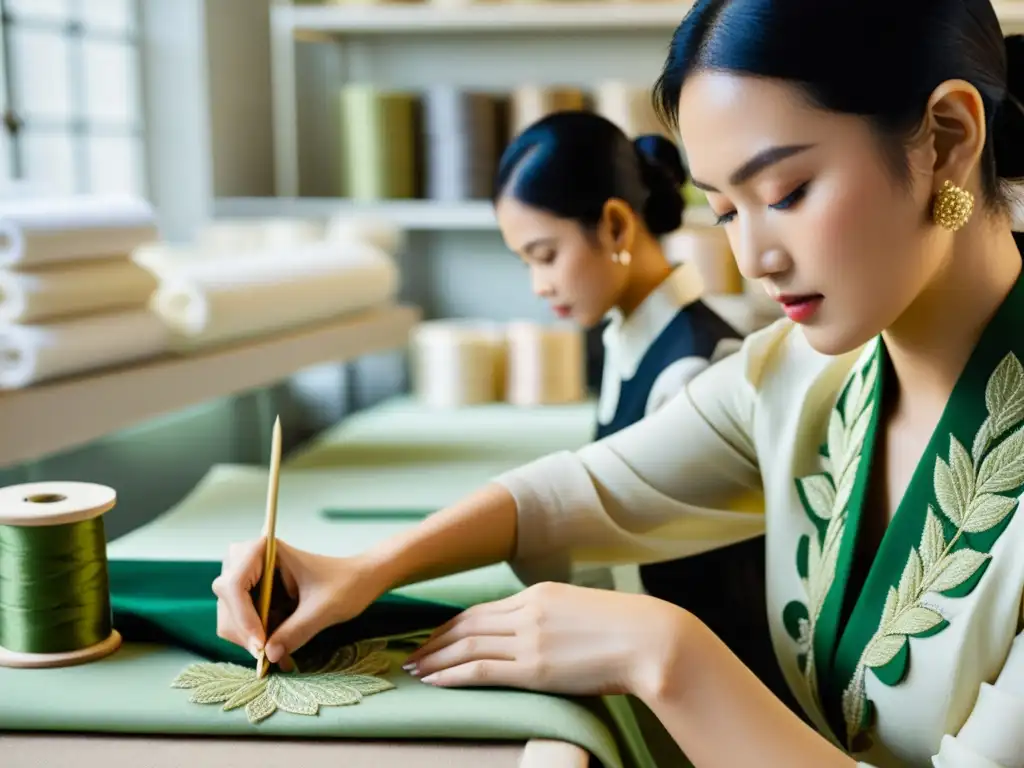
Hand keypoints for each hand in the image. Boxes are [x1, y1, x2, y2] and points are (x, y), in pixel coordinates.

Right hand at [212, 538, 381, 667]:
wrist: (362, 580)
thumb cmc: (347, 583)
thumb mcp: (324, 609)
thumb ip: (296, 631)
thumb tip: (268, 655)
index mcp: (264, 550)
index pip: (235, 584)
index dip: (243, 616)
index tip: (260, 644)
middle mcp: (251, 560)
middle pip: (228, 600)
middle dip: (245, 631)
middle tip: (267, 656)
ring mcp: (251, 578)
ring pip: (231, 614)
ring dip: (250, 639)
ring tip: (279, 655)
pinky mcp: (256, 595)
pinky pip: (243, 621)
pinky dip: (257, 639)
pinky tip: (278, 650)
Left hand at [402, 581, 686, 697]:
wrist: (650, 640)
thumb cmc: (625, 631)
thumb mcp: (580, 611)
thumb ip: (552, 618)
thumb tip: (536, 636)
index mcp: (539, 594)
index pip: (481, 610)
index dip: (451, 625)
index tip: (432, 636)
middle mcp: (528, 611)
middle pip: (467, 625)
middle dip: (434, 641)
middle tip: (410, 654)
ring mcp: (529, 638)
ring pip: (467, 646)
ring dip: (436, 658)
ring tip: (414, 670)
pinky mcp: (534, 667)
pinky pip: (481, 669)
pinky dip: (453, 675)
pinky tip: (436, 681)